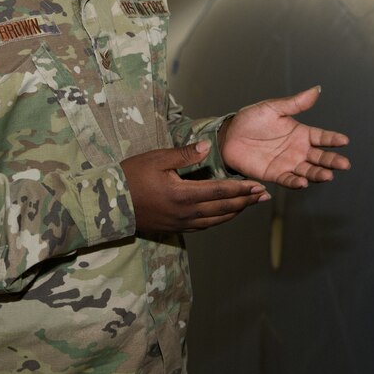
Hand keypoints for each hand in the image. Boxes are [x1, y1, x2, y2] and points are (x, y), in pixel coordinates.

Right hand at [121, 142, 269, 232]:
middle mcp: (186, 212)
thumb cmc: (131, 176)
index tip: (258, 185)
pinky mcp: (175, 227)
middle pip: (223, 209)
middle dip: (246, 202)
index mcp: (183, 194)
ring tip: (250, 205)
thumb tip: (207, 146)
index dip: (241, 189)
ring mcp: (181, 223)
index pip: (220, 192)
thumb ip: (184, 154)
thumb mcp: (156, 158)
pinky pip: (204, 226)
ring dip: (236, 213)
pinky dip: (220, 220)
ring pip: (216, 220)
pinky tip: (226, 215)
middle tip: (264, 196)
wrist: (109, 204)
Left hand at [220, 86, 349, 188]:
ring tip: (327, 175)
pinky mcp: (275, 174)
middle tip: (344, 164)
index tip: (344, 141)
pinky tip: (303, 182)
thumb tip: (316, 89)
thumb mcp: (274, 108)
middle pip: (320, 157)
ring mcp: (288, 163)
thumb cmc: (251, 119)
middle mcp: (298, 150)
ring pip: (308, 171)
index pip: (322, 137)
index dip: (333, 139)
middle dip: (332, 161)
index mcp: (301, 133)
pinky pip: (288, 179)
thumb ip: (296, 103)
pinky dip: (296, 182)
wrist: (229, 135)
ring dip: (318, 174)